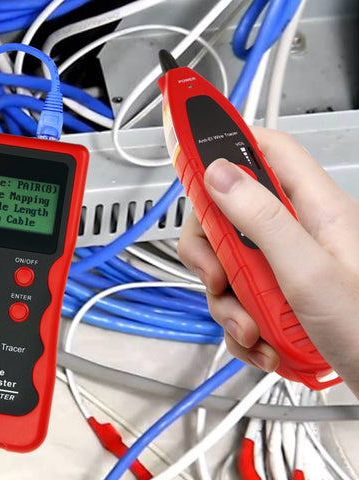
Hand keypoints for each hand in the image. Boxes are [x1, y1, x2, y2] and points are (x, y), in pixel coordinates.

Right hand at [177, 126, 358, 396]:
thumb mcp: (309, 274)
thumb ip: (262, 219)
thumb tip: (220, 174)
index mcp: (314, 209)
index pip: (264, 151)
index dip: (225, 149)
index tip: (189, 165)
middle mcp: (297, 232)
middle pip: (231, 213)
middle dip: (212, 250)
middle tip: (217, 277)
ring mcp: (284, 265)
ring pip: (228, 262)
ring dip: (227, 302)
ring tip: (250, 329)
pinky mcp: (277, 295)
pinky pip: (238, 297)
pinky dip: (239, 325)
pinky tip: (259, 343)